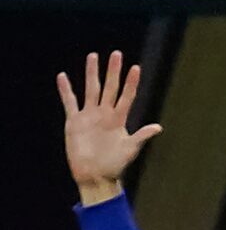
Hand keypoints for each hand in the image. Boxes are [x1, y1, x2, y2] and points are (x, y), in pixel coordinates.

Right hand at [59, 51, 161, 204]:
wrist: (95, 175)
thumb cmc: (114, 165)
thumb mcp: (130, 149)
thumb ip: (141, 136)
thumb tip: (158, 127)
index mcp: (118, 119)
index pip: (126, 96)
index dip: (131, 83)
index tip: (135, 67)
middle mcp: (105, 114)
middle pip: (109, 87)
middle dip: (112, 71)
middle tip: (116, 54)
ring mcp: (89, 116)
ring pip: (91, 89)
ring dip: (92, 74)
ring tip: (93, 56)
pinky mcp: (74, 121)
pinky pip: (70, 102)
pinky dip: (66, 90)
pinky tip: (63, 77)